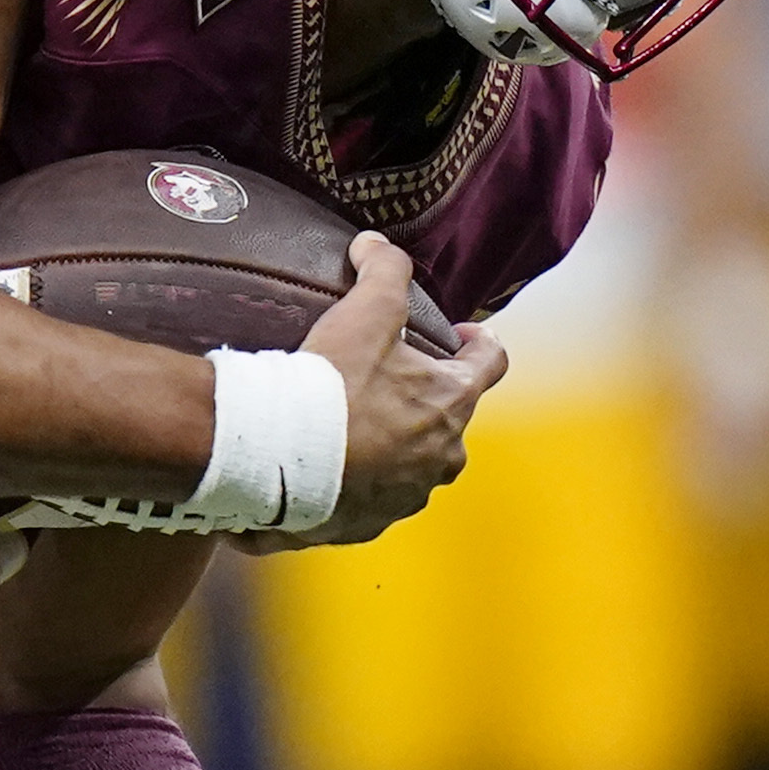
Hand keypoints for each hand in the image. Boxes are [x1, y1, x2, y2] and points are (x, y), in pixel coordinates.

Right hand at [306, 235, 502, 545]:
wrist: (276, 457)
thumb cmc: (329, 384)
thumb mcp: (363, 312)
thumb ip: (383, 271)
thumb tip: (376, 243)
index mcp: (453, 403)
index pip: (492, 363)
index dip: (480, 342)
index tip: (459, 335)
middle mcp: (442, 457)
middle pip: (451, 419)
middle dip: (426, 400)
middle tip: (386, 379)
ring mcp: (407, 496)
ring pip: (412, 464)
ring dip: (391, 445)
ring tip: (350, 426)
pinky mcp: (369, 526)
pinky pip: (369, 499)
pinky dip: (354, 482)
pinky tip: (321, 465)